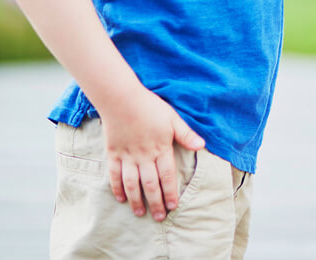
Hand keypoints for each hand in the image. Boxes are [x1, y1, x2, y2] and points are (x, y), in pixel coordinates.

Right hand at [99, 87, 204, 220]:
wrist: (121, 98)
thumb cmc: (150, 106)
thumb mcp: (173, 118)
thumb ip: (186, 134)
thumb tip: (202, 146)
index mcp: (161, 149)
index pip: (167, 176)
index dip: (171, 193)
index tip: (173, 207)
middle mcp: (144, 156)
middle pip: (151, 185)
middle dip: (156, 203)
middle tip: (159, 217)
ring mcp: (127, 156)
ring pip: (132, 184)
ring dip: (137, 200)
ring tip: (140, 213)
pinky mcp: (113, 153)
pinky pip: (115, 175)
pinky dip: (117, 188)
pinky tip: (121, 199)